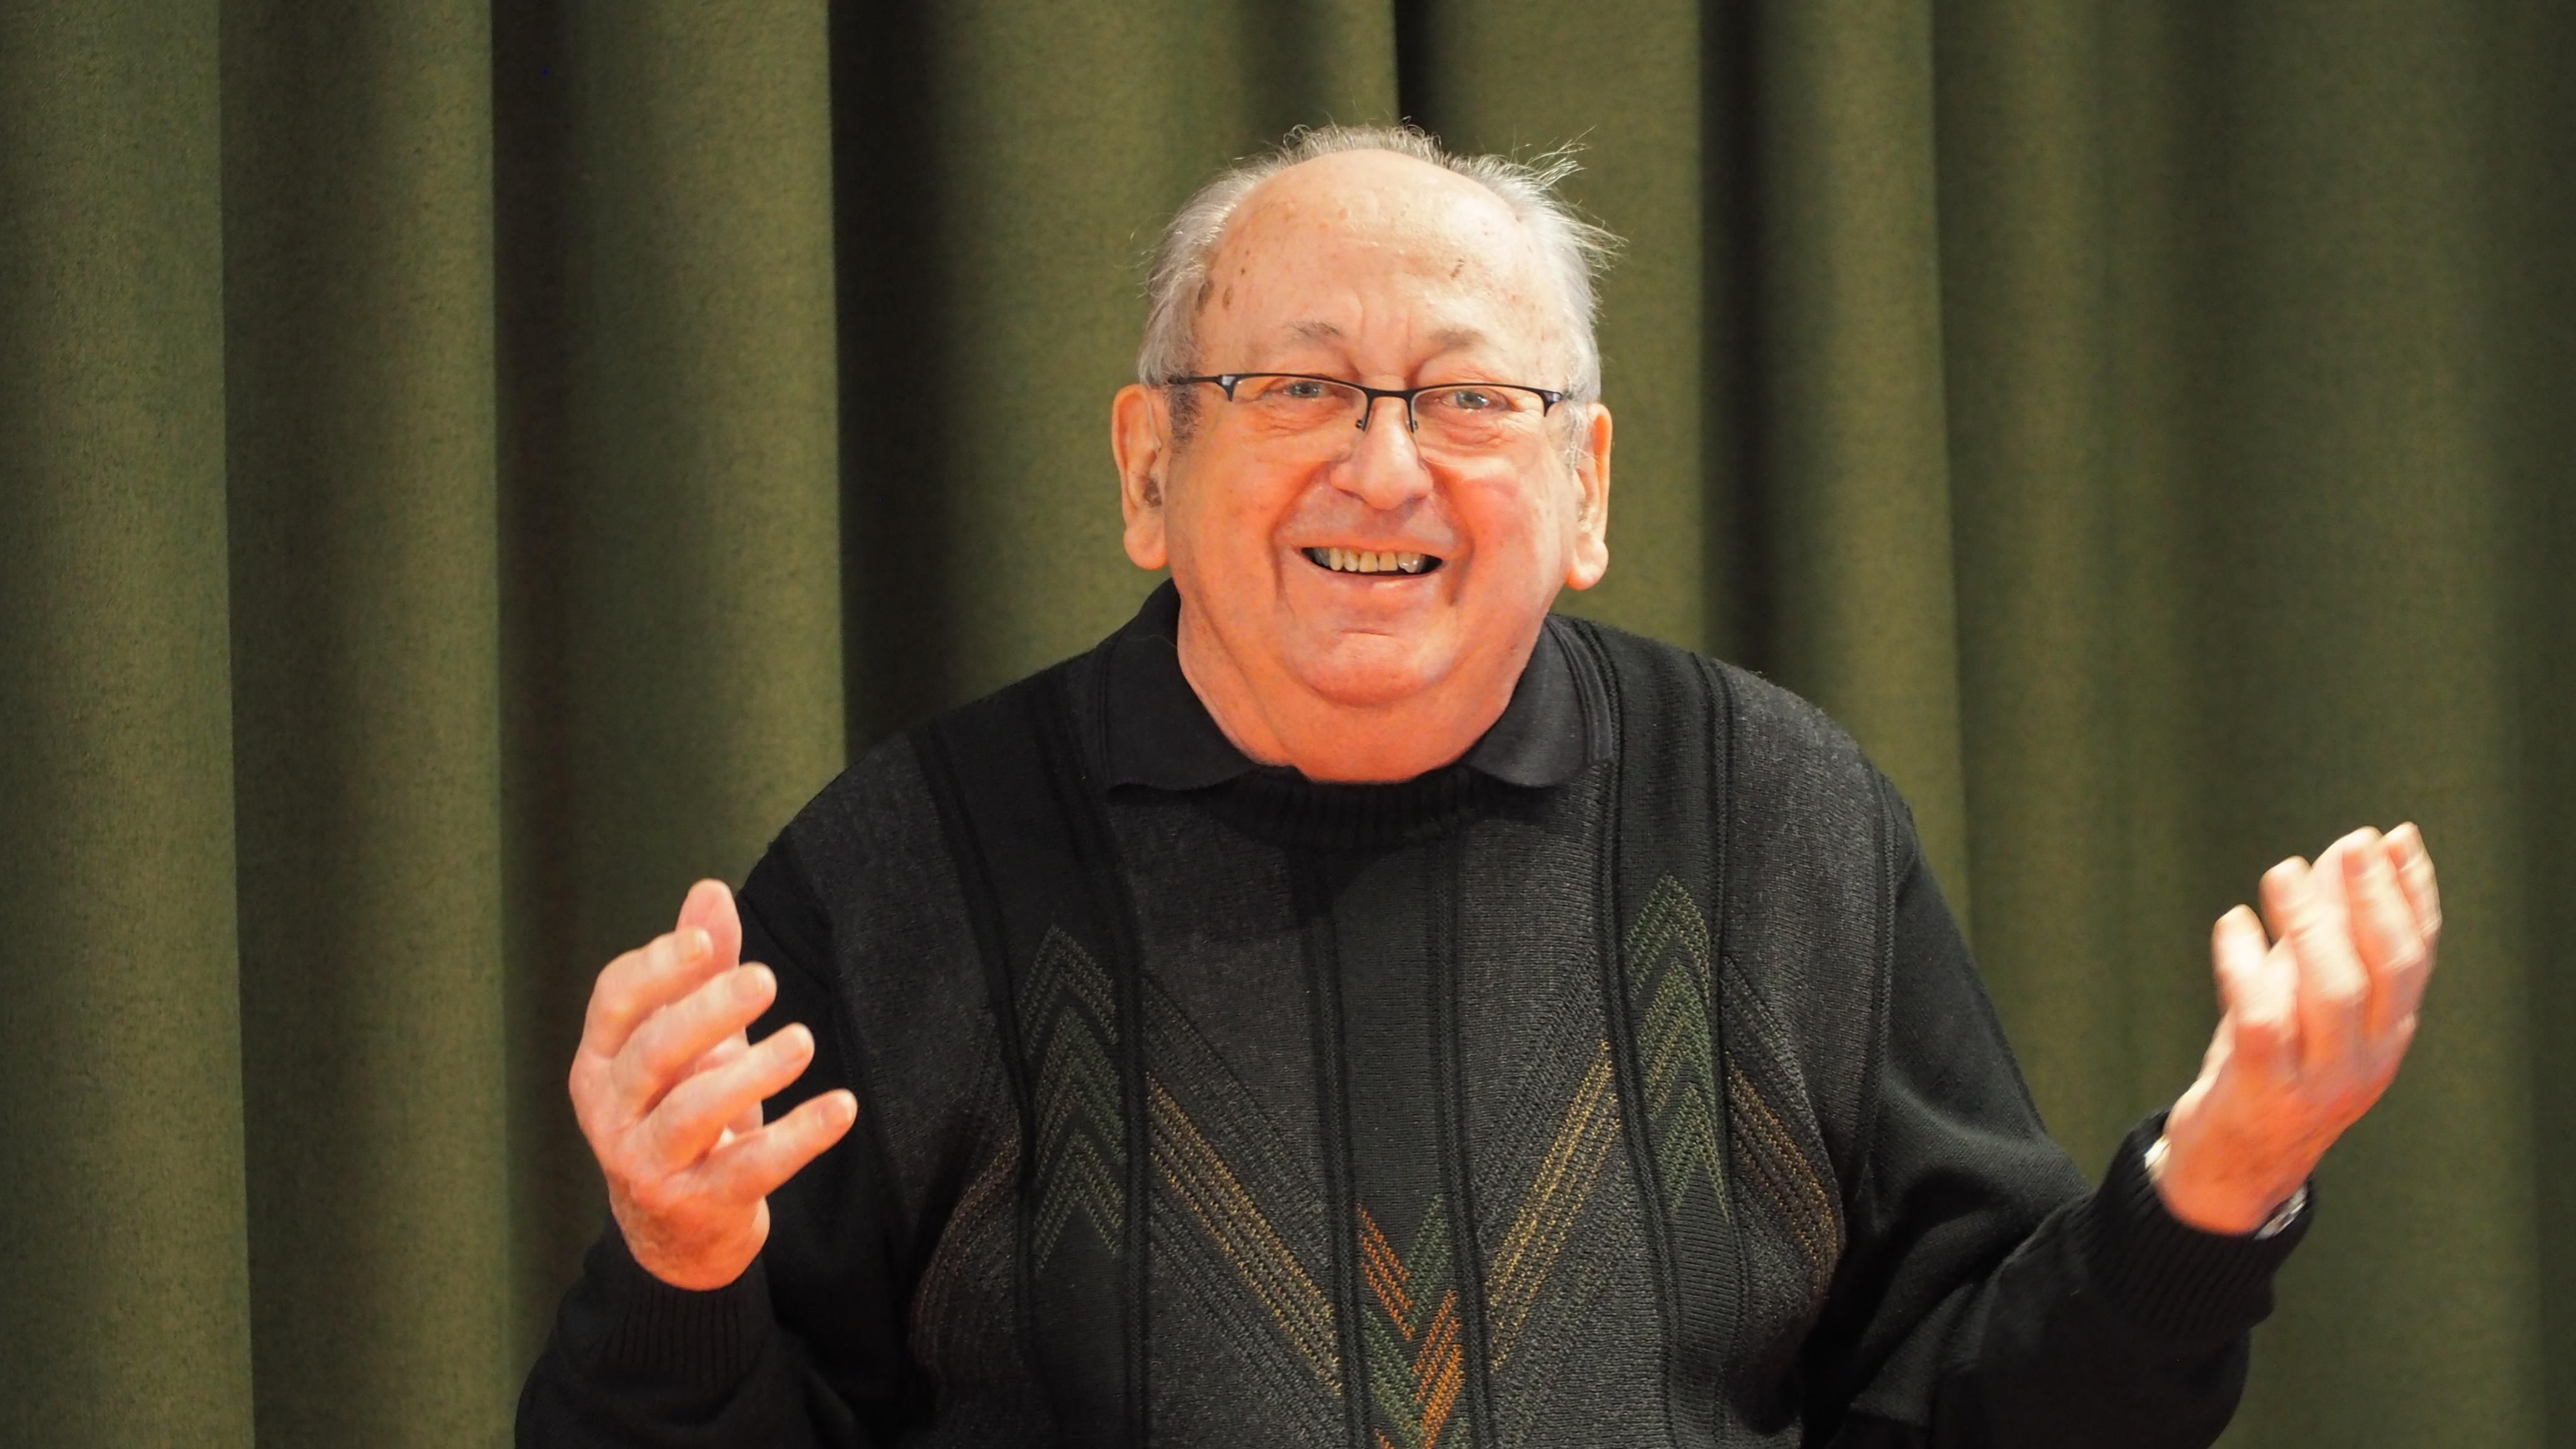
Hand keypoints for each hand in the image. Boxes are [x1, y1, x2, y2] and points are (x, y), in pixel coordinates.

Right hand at [569, 879, 859, 1289]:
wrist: (676, 1231)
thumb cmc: (681, 1110)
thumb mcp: (690, 1040)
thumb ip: (697, 968)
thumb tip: (709, 891)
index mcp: (602, 1060)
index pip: (614, 1002)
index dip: (655, 969)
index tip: (705, 943)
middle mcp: (612, 1112)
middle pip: (652, 1052)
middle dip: (706, 1012)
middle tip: (765, 980)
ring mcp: (647, 1164)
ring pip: (691, 1113)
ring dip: (750, 1074)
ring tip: (802, 1042)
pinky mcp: (696, 1206)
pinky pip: (748, 1169)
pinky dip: (797, 1137)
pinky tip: (841, 1107)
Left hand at [2157, 824, 2441, 1233]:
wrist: (2230, 1169)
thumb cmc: (2268, 1068)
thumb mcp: (2301, 998)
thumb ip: (2322, 935)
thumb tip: (2337, 855)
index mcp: (2387, 1034)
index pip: (2416, 957)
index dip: (2412, 895)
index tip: (2399, 838)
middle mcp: (2366, 1059)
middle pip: (2387, 970)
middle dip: (2374, 900)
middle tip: (2353, 844)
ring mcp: (2318, 1080)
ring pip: (2331, 993)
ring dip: (2311, 924)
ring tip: (2284, 871)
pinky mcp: (2262, 1092)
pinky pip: (2261, 1022)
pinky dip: (2245, 967)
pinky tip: (2233, 923)